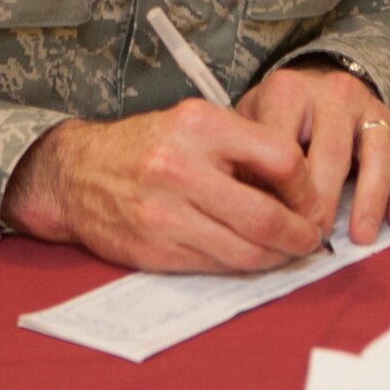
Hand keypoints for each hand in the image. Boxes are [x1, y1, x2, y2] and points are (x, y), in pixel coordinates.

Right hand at [0, 103, 327, 272]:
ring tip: (288, 251)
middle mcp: (182, 168)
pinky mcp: (155, 250)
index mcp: (200, 126)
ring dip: (277, 257)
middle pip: (267, 216)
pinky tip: (253, 257)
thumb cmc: (147, 146)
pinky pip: (215, 266)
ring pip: (245, 251)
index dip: (307, 187)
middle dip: (301, 234)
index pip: (281, 158)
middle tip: (312, 238)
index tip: (313, 199)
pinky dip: (243, 266)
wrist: (76, 173)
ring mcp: (166, 214)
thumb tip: (301, 187)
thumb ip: (244, 146)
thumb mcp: (195, 123)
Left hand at [237, 62, 389, 246]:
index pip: (286, 147)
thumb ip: (250, 162)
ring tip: (361, 238)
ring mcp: (369, 106)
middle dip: (326, 202)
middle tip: (316, 240)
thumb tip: (256, 215)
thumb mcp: (250, 125)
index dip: (285, 193)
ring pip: (378, 153)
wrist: (312, 84)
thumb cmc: (275, 116)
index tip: (283, 229)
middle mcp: (333, 93)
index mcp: (289, 91)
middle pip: (333, 152)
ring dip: (370, 199)